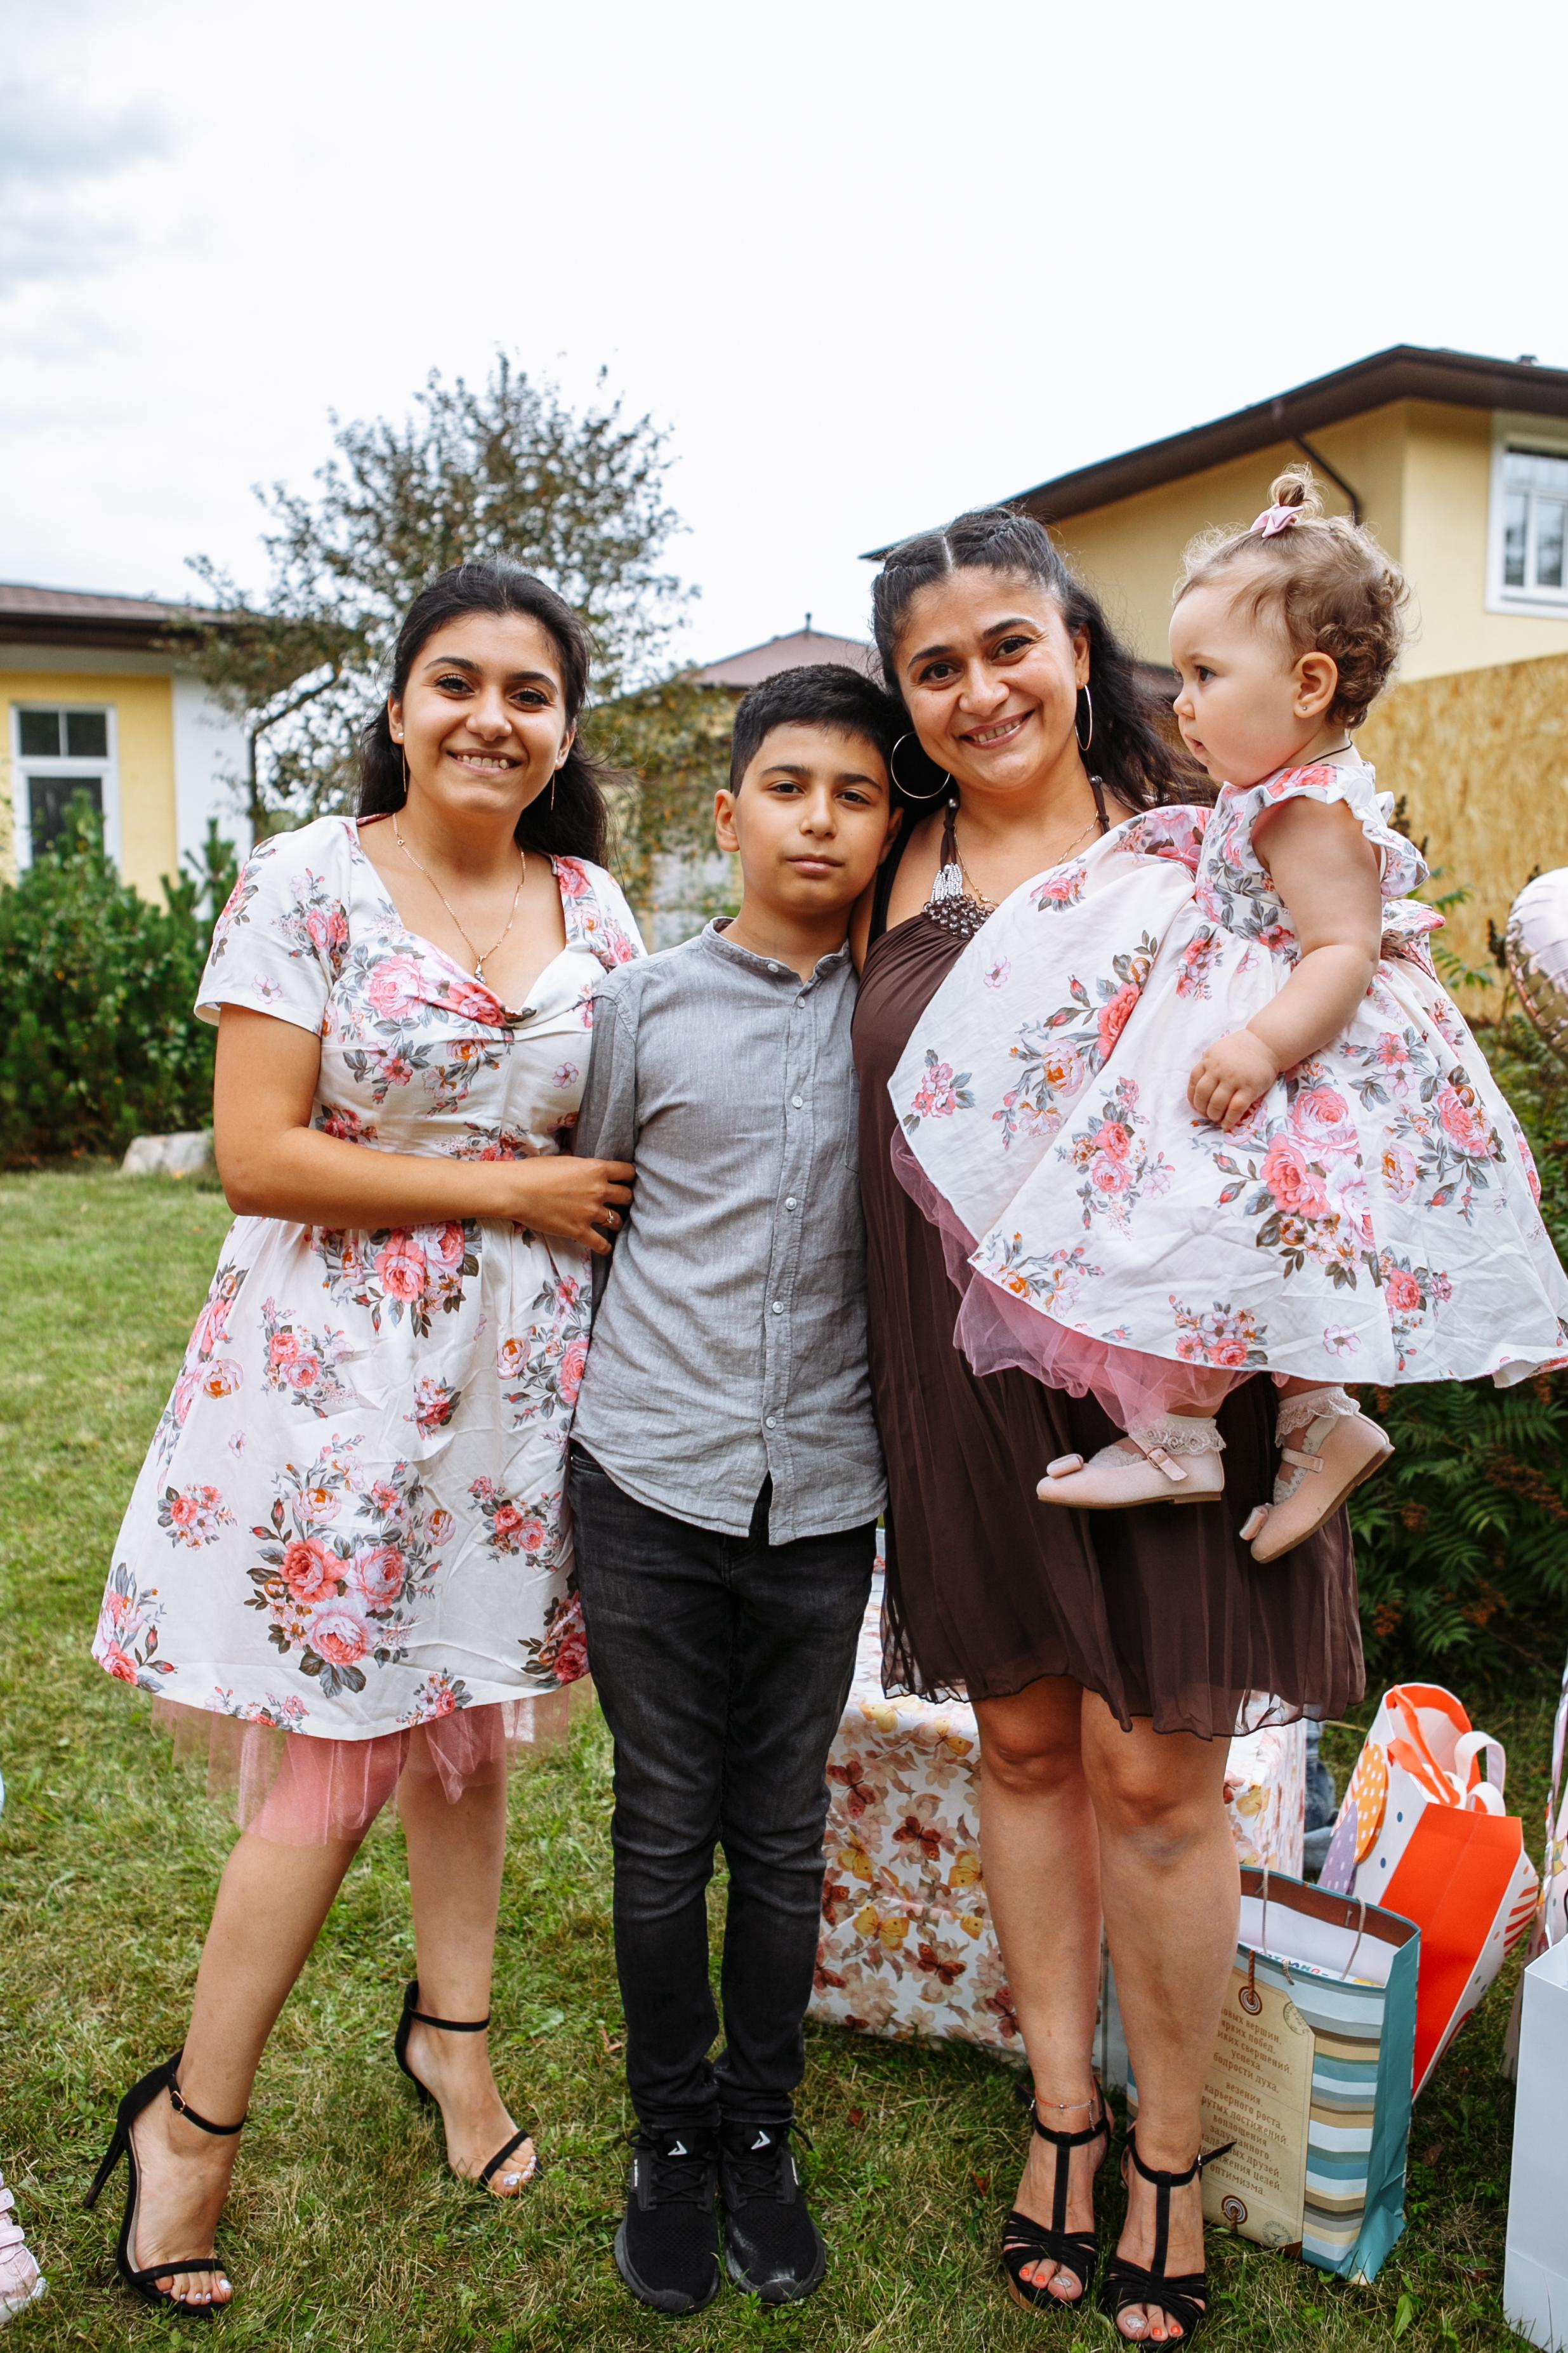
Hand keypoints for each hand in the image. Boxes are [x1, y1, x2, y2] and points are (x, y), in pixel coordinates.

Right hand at [494, 1156, 634, 1253]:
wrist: (518, 1191)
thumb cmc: (535, 1171)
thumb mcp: (562, 1160)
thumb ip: (577, 1163)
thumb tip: (576, 1160)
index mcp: (596, 1169)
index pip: (627, 1172)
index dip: (628, 1177)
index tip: (626, 1181)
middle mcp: (599, 1190)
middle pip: (627, 1197)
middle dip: (625, 1199)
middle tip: (619, 1202)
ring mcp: (590, 1212)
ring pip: (617, 1221)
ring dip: (615, 1222)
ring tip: (612, 1223)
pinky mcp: (580, 1231)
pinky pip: (601, 1244)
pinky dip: (605, 1247)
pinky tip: (606, 1248)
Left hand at [1187, 1029, 1279, 1130]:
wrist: (1266, 1043)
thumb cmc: (1241, 1049)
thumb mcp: (1219, 1051)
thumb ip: (1208, 1065)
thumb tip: (1198, 1087)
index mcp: (1209, 1060)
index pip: (1194, 1082)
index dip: (1192, 1097)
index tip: (1196, 1105)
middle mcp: (1219, 1069)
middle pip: (1202, 1095)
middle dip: (1202, 1108)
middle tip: (1207, 1114)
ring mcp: (1234, 1079)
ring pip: (1216, 1104)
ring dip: (1214, 1115)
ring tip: (1216, 1118)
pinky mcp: (1250, 1088)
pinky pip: (1235, 1108)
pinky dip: (1229, 1119)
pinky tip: (1227, 1125)